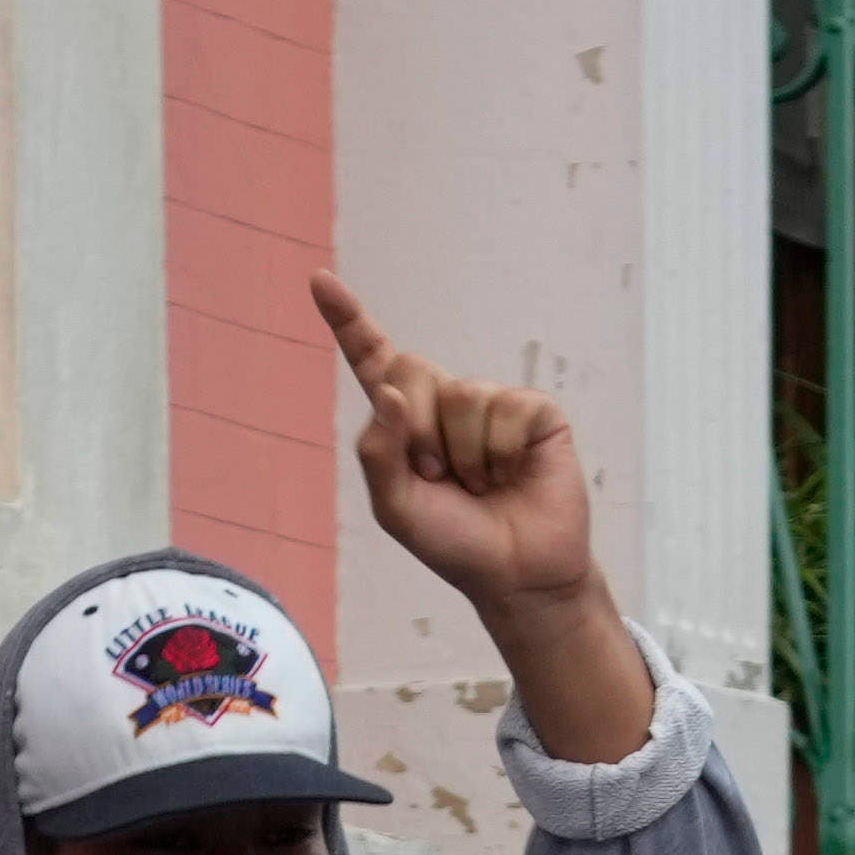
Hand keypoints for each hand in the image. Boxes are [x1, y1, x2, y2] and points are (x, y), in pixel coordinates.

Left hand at [317, 276, 607, 635]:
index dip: (348, 320)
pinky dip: (501, 452)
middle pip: (410, 367)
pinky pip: (506, 408)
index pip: (372, 359)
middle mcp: (446, 401)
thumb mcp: (396, 508)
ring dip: (464, 452)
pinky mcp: (534, 412)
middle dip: (417, 427)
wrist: (516, 573)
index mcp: (404, 421)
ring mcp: (492, 403)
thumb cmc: (455, 542)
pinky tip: (512, 474)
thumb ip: (378, 453)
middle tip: (439, 476)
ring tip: (481, 484)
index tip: (320, 281)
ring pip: (461, 393)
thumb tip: (388, 390)